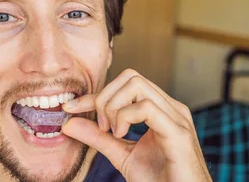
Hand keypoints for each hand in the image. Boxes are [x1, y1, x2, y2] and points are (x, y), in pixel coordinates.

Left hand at [62, 69, 210, 181]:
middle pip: (130, 77)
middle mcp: (171, 108)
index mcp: (161, 111)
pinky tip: (121, 136)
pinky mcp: (179, 133)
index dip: (94, 94)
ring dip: (113, 107)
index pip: (125, 85)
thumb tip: (70, 123)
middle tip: (102, 128)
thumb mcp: (122, 156)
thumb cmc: (160, 181)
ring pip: (136, 85)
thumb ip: (99, 138)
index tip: (70, 108)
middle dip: (105, 98)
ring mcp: (177, 118)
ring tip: (112, 133)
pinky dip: (125, 117)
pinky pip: (146, 108)